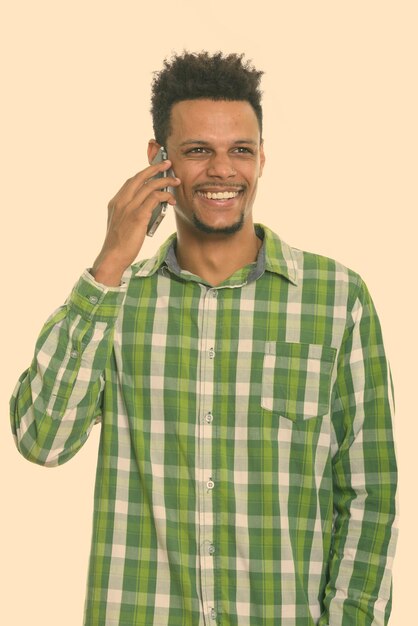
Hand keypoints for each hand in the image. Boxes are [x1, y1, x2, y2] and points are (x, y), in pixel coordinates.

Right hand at [91, 160, 179, 285]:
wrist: (113, 256)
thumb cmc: (119, 244)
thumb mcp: (121, 224)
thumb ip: (130, 213)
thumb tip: (148, 208)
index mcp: (115, 202)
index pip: (131, 181)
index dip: (144, 173)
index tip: (155, 170)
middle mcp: (121, 201)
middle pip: (140, 177)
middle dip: (155, 168)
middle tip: (167, 163)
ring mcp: (129, 208)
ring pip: (150, 186)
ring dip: (165, 181)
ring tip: (176, 180)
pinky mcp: (138, 216)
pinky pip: (155, 198)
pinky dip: (165, 195)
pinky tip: (172, 199)